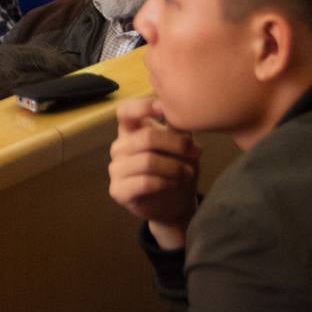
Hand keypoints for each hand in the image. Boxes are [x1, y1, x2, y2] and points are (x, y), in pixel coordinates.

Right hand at [108, 98, 199, 248]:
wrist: (174, 205)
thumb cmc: (176, 168)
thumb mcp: (181, 145)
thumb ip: (177, 127)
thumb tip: (177, 108)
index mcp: (130, 131)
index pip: (125, 111)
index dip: (142, 107)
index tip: (164, 109)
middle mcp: (119, 147)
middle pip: (146, 137)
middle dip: (176, 144)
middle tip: (196, 153)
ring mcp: (115, 169)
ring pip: (147, 161)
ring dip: (174, 167)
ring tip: (188, 173)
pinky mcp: (118, 190)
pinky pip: (144, 182)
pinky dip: (165, 182)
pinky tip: (175, 184)